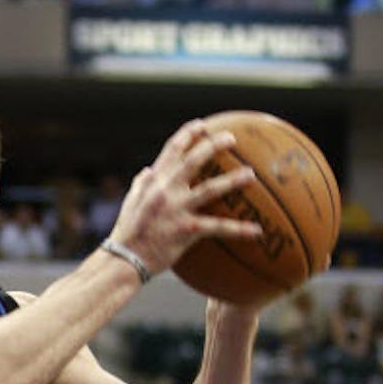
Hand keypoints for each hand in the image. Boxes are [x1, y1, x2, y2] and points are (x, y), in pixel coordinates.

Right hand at [107, 119, 262, 275]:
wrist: (125, 258)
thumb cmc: (127, 232)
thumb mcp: (131, 202)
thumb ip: (141, 184)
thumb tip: (147, 170)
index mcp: (154, 181)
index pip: (171, 150)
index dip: (188, 134)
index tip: (202, 125)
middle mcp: (166, 190)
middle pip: (194, 160)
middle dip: (214, 145)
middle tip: (232, 138)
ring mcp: (176, 208)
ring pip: (210, 189)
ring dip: (233, 180)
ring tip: (251, 174)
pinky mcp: (187, 229)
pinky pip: (218, 227)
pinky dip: (239, 229)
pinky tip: (257, 230)